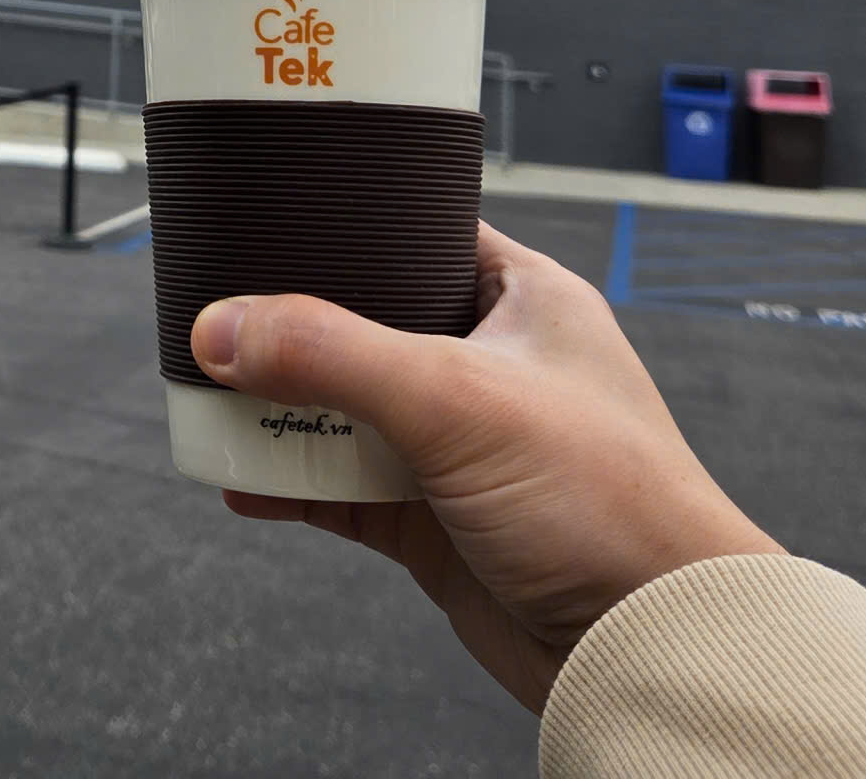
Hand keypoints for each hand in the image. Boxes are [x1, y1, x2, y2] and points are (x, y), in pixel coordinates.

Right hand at [192, 223, 779, 714]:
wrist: (650, 645)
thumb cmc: (616, 505)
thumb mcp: (457, 398)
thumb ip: (332, 354)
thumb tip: (226, 328)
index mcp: (523, 299)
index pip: (418, 231)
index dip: (348, 225)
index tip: (271, 221)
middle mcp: (490, 364)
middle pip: (363, 323)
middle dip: (294, 328)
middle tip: (223, 316)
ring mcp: (461, 445)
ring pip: (345, 408)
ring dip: (283, 410)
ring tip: (215, 397)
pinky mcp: (437, 518)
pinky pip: (342, 486)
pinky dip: (292, 483)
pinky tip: (245, 481)